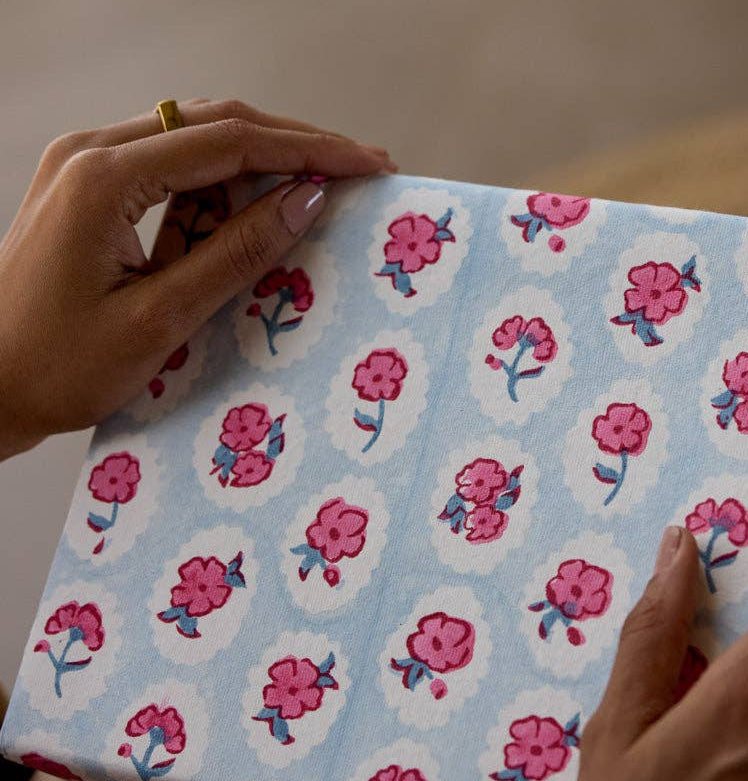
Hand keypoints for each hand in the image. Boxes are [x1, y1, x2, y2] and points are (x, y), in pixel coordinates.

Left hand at [0, 98, 393, 459]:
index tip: (368, 165)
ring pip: (193, 141)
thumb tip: (307, 201)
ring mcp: (85, 167)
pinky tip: (254, 212)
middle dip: (293, 145)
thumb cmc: (57, 367)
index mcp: (104, 177)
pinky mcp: (87, 191)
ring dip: (259, 163)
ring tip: (319, 190)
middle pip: (214, 124)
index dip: (310, 150)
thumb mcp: (158, 318)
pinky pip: (168, 170)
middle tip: (358, 169)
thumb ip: (235, 254)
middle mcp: (91, 152)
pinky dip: (219, 187)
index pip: (230, 142)